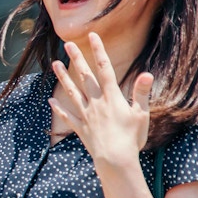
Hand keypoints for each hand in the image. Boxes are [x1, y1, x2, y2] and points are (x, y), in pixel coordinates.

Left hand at [50, 32, 152, 164]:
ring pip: (72, 92)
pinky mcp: (81, 129)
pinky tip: (51, 101)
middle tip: (67, 44)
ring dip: (63, 77)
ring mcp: (86, 115)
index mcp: (112, 98)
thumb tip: (146, 73)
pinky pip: (68, 116)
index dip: (99, 51)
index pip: (105, 69)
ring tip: (54, 64)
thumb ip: (141, 93)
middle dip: (77, 59)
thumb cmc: (132, 139)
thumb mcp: (141, 114)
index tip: (93, 36)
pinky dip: (59, 109)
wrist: (115, 161)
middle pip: (85, 77)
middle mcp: (97, 103)